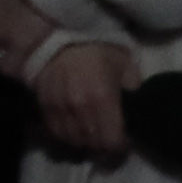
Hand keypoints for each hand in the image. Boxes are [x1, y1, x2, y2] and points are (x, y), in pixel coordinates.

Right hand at [32, 35, 132, 157]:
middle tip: (109, 137)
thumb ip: (134, 89)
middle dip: (104, 145)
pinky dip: (68, 135)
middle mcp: (79, 108)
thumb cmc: (96, 50)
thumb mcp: (125, 64)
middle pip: (94, 144)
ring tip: (92, 134)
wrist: (58, 37)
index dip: (121, 145)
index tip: (125, 139)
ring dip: (85, 142)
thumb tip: (137, 108)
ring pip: (75, 141)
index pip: (112, 141)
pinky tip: (75, 129)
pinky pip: (57, 132)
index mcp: (102, 98)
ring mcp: (59, 108)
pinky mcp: (44, 106)